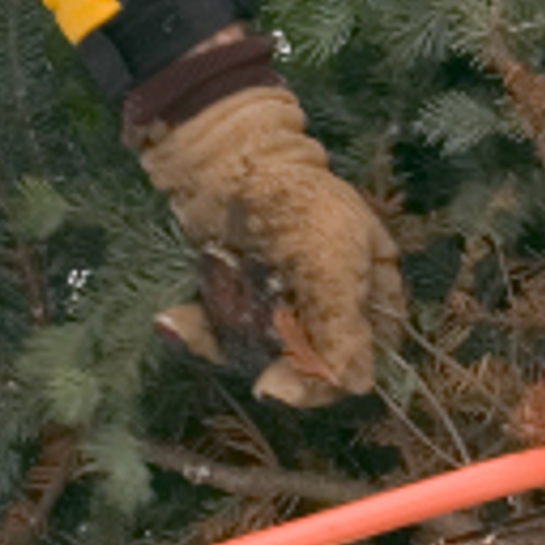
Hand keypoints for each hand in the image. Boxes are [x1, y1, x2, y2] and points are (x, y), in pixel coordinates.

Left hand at [133, 72, 402, 405]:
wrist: (221, 158)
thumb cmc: (291, 201)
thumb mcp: (331, 259)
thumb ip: (344, 323)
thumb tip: (356, 386)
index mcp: (370, 288)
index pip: (366, 357)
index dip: (333, 379)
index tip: (293, 384)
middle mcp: (330, 302)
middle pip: (312, 365)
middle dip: (277, 368)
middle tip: (257, 376)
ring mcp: (282, 302)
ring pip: (263, 356)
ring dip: (228, 350)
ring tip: (193, 325)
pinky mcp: (239, 299)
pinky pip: (225, 337)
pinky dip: (200, 333)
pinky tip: (174, 319)